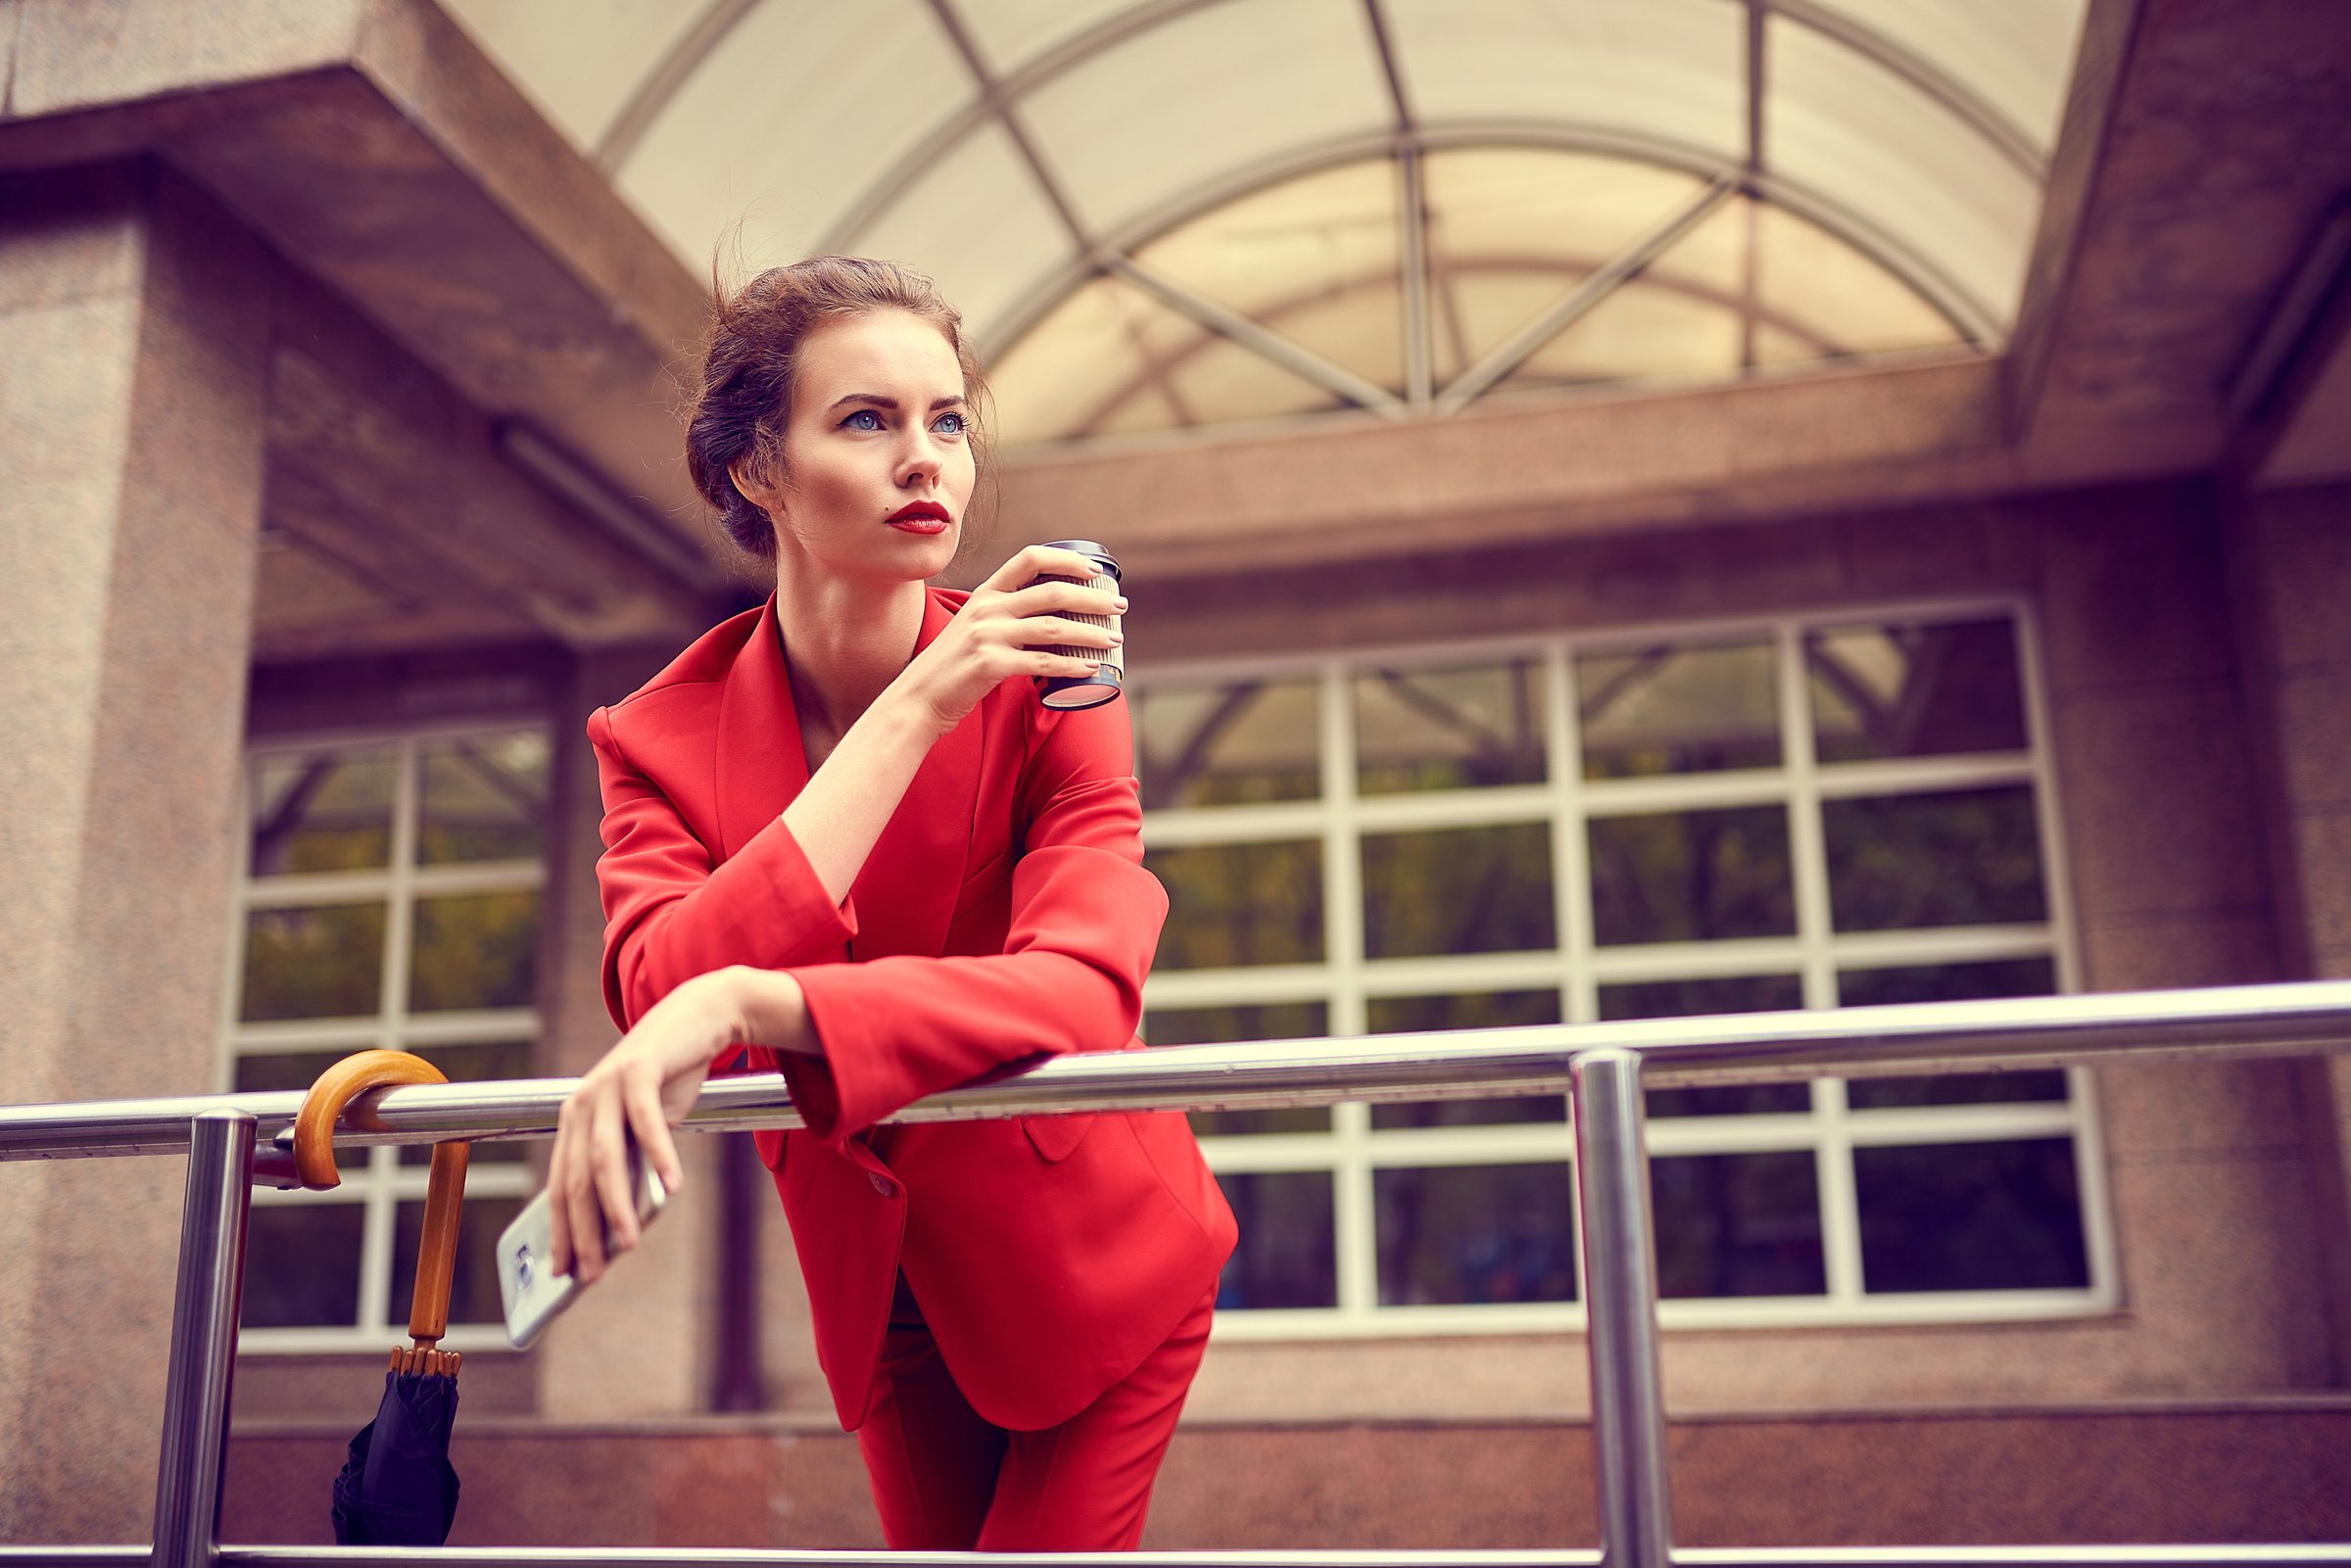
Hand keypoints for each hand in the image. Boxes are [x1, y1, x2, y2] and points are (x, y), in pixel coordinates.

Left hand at [547, 967, 751, 1282]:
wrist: (700, 1016)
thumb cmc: (672, 1080)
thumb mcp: (647, 1128)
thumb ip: (633, 1165)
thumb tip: (624, 1226)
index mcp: (575, 1120)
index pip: (560, 1186)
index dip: (561, 1230)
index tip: (562, 1272)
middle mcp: (582, 1103)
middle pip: (576, 1178)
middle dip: (583, 1231)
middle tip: (592, 1273)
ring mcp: (607, 1084)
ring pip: (602, 1157)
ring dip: (615, 1204)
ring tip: (628, 1242)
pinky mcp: (639, 1068)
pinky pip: (644, 1120)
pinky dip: (658, 1156)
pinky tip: (672, 1186)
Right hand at [893, 543, 1126, 734]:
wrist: (918, 697)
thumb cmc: (953, 667)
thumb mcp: (974, 629)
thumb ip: (1004, 619)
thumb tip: (1049, 621)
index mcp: (985, 594)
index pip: (1029, 558)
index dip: (1066, 560)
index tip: (1094, 569)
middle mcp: (987, 609)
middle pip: (1052, 593)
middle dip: (1092, 598)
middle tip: (1119, 607)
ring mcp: (987, 636)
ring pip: (1053, 628)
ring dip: (1090, 633)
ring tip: (1114, 640)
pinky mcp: (990, 665)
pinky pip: (1042, 662)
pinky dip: (1071, 665)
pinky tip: (1091, 668)